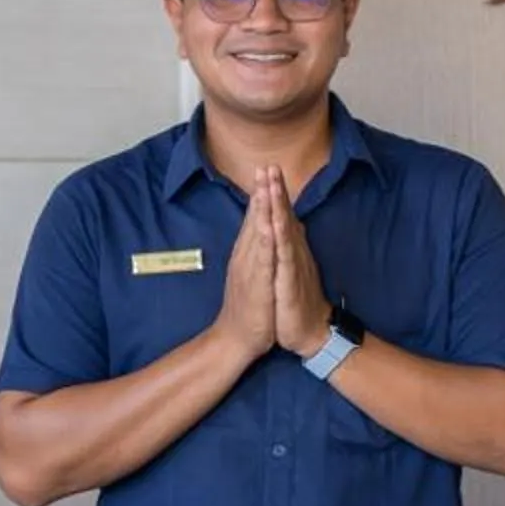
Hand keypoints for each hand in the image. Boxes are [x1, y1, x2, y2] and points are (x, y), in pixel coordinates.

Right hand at [217, 173, 277, 364]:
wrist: (236, 339)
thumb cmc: (249, 309)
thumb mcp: (255, 276)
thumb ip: (259, 255)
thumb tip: (264, 235)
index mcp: (247, 255)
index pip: (254, 219)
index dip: (261, 195)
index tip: (266, 171)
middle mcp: (245, 257)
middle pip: (254, 219)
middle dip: (261, 192)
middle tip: (265, 166)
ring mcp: (249, 269)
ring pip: (256, 232)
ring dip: (262, 209)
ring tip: (266, 186)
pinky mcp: (256, 284)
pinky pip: (262, 258)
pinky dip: (264, 239)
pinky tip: (268, 223)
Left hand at [262, 168, 332, 354]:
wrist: (310, 332)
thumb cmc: (296, 301)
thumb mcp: (289, 270)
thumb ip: (288, 247)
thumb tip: (288, 227)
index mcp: (288, 250)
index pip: (280, 217)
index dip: (274, 193)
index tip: (266, 170)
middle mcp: (292, 252)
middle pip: (283, 216)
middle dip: (275, 191)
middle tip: (269, 165)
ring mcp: (292, 264)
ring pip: (284, 230)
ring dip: (278, 206)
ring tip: (272, 184)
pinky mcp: (290, 280)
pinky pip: (284, 255)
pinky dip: (280, 236)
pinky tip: (276, 221)